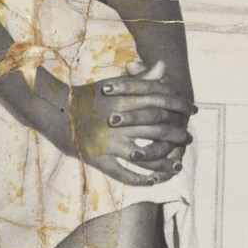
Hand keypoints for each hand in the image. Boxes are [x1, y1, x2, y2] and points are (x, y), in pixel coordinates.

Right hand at [70, 59, 190, 185]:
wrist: (55, 113)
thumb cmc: (88, 97)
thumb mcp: (114, 84)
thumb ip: (141, 78)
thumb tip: (164, 66)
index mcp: (122, 100)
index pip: (160, 101)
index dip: (179, 105)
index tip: (192, 110)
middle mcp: (118, 122)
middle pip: (157, 129)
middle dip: (177, 135)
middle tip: (188, 138)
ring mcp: (108, 143)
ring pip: (145, 156)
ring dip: (165, 162)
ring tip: (177, 165)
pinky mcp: (99, 160)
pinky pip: (125, 174)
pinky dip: (142, 179)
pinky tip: (155, 181)